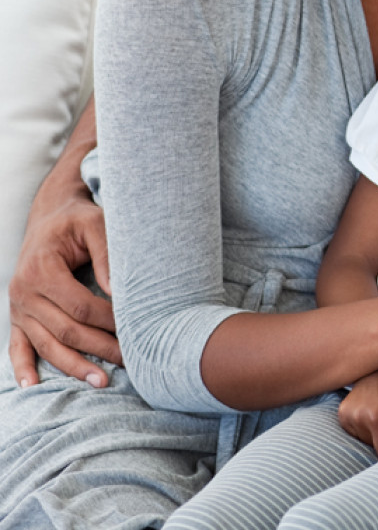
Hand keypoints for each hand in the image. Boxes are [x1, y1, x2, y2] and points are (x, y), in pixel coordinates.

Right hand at [8, 187, 119, 387]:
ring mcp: (17, 308)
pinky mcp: (17, 316)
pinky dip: (22, 367)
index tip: (135, 328)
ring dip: (72, 366)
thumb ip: (107, 254)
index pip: (79, 305)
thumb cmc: (78, 221)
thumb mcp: (95, 224)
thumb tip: (118, 291)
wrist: (50, 217)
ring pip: (46, 344)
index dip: (108, 320)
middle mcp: (23, 292)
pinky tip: (31, 385)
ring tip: (100, 381)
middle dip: (99, 348)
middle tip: (130, 362)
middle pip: (65, 330)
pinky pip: (17, 346)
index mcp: (41, 270)